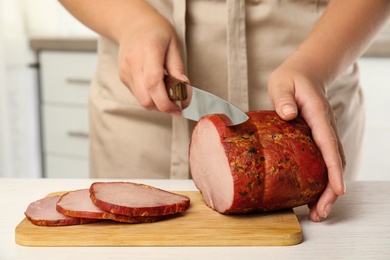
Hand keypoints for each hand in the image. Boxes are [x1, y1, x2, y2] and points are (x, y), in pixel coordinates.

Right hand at [117, 6, 187, 115]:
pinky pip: (138, 95)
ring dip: (157, 103)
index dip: (166, 102)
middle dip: (163, 107)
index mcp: (148, 51)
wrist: (131, 23)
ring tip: (168, 93)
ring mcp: (126, 72)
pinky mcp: (123, 77)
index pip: (153, 83)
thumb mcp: (173, 43)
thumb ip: (178, 67)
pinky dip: (150, 97)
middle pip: (146, 98)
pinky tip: (157, 87)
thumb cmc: (156, 30)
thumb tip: (184, 89)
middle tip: (177, 104)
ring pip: (142, 100)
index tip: (179, 108)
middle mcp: (133, 63)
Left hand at [268, 53, 345, 221]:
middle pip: (335, 162)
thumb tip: (289, 114)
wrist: (304, 73)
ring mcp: (324, 133)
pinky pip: (324, 161)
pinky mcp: (318, 138)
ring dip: (328, 189)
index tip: (338, 190)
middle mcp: (325, 127)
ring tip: (318, 212)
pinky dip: (322, 179)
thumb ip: (284, 98)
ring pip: (331, 164)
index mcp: (318, 115)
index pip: (329, 145)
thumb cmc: (291, 79)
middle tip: (321, 213)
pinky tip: (313, 194)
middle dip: (332, 189)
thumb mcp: (282, 84)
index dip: (334, 169)